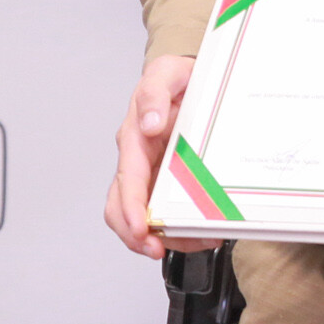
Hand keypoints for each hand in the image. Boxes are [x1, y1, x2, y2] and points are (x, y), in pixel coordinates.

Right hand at [106, 54, 217, 259]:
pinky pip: (165, 216)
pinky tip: (202, 232)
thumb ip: (154, 92)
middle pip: (121, 208)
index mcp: (135, 138)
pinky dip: (180, 231)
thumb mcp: (168, 74)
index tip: (141, 229)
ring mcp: (152, 175)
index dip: (131, 208)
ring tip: (196, 242)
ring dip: (163, 239)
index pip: (127, 179)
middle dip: (135, 235)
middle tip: (157, 250)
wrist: (194, 80)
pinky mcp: (168, 184)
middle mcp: (138, 161)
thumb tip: (147, 123)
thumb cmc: (178, 79)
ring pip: (142, 219)